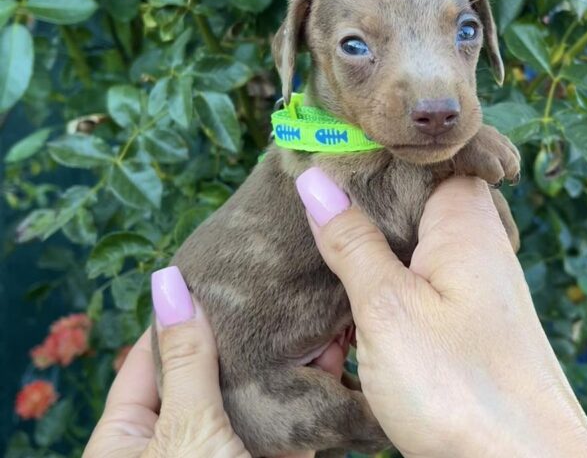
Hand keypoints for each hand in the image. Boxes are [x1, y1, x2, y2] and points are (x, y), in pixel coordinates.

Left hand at [84, 267, 314, 457]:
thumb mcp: (186, 430)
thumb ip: (186, 360)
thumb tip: (168, 284)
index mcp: (128, 442)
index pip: (146, 362)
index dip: (176, 318)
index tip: (208, 276)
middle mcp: (177, 446)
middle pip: (205, 378)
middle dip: (238, 337)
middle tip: (265, 286)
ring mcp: (226, 454)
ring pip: (252, 399)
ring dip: (280, 363)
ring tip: (303, 310)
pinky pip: (291, 424)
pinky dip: (309, 392)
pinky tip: (330, 352)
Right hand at [296, 169, 586, 457]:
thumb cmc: (461, 388)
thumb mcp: (387, 308)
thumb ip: (350, 242)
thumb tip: (315, 177)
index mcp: (465, 221)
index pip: (425, 156)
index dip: (377, 153)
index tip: (326, 152)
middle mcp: (479, 245)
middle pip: (413, 205)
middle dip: (364, 218)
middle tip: (312, 230)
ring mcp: (477, 286)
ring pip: (412, 254)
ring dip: (371, 268)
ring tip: (331, 292)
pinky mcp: (472, 324)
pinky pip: (421, 292)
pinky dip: (387, 302)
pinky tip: (358, 328)